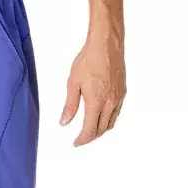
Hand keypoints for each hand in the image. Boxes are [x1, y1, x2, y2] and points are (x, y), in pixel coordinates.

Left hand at [60, 29, 125, 145]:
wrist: (106, 44)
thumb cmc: (89, 60)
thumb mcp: (73, 83)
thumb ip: (70, 105)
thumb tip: (64, 122)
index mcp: (96, 102)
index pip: (90, 130)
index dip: (82, 139)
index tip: (76, 142)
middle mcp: (110, 103)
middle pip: (101, 129)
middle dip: (90, 137)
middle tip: (81, 138)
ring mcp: (118, 98)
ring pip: (110, 122)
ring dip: (100, 130)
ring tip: (90, 130)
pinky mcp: (122, 92)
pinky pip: (116, 113)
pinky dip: (108, 120)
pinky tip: (101, 116)